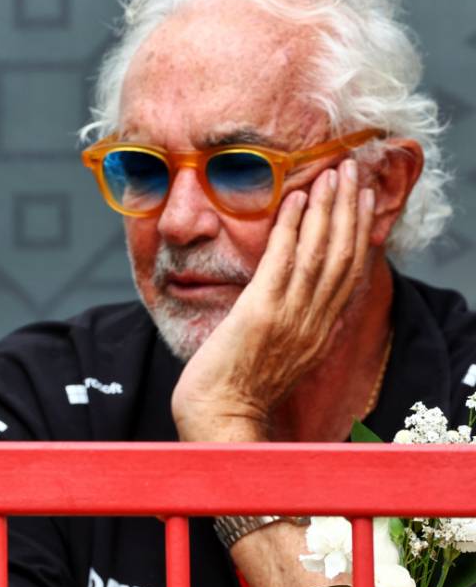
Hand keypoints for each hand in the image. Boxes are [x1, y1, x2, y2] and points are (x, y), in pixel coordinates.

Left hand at [171, 159, 374, 440]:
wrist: (221, 416)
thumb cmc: (238, 388)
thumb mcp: (281, 354)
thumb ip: (295, 326)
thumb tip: (299, 302)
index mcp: (321, 331)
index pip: (350, 271)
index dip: (360, 230)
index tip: (364, 198)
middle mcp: (314, 322)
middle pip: (343, 254)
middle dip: (351, 207)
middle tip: (355, 170)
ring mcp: (290, 316)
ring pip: (320, 252)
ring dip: (327, 207)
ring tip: (333, 173)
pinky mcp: (261, 313)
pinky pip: (282, 261)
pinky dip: (291, 227)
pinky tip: (294, 199)